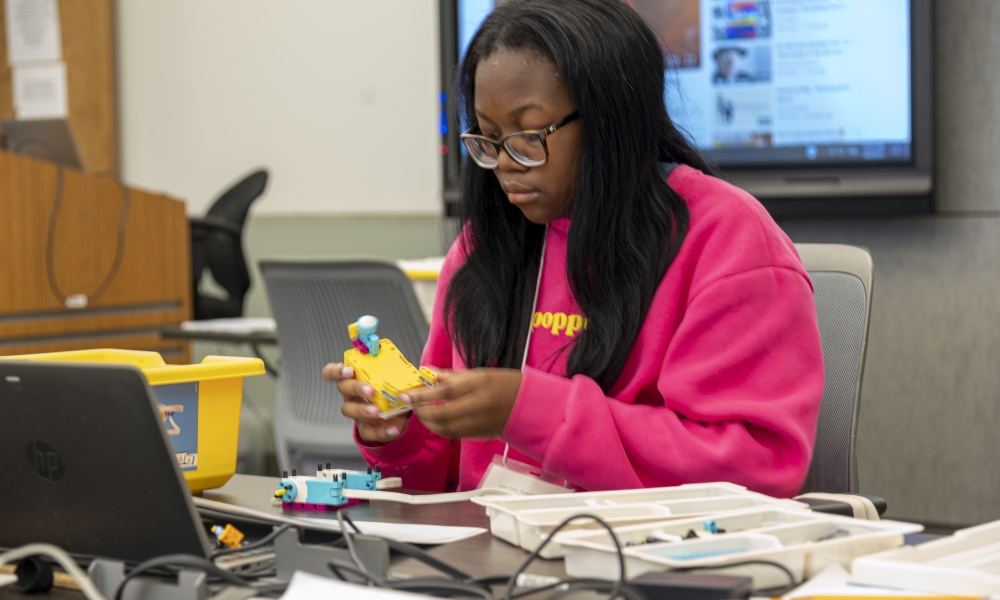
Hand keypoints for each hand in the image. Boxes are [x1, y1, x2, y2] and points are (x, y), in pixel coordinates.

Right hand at [322, 362, 409, 442]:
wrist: (399, 415)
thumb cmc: (391, 392)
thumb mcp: (392, 379)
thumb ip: (394, 370)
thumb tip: (405, 363)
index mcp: (354, 379)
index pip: (332, 372)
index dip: (336, 371)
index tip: (350, 371)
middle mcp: (351, 395)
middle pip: (343, 388)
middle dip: (355, 388)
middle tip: (370, 390)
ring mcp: (356, 413)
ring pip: (348, 410)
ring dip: (361, 410)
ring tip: (377, 411)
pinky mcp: (365, 429)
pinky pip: (368, 432)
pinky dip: (382, 432)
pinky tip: (394, 429)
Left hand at [404, 368, 522, 438]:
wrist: (532, 406)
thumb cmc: (507, 384)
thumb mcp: (481, 373)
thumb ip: (453, 376)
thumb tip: (429, 373)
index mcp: (480, 384)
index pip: (445, 390)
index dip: (422, 394)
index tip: (406, 394)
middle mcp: (479, 405)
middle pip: (442, 413)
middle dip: (422, 411)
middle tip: (412, 405)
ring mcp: (480, 422)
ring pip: (445, 428)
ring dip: (428, 422)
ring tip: (421, 413)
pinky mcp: (480, 434)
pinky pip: (454, 434)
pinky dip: (440, 428)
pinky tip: (435, 421)